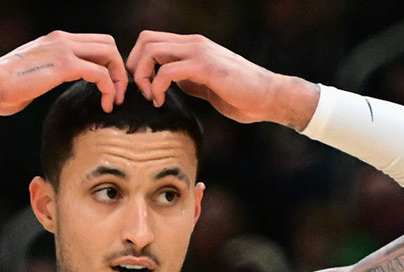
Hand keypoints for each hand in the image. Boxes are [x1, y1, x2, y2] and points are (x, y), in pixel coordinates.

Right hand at [0, 31, 128, 116]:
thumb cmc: (4, 89)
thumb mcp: (32, 74)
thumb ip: (48, 74)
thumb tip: (46, 84)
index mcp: (55, 40)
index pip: (94, 42)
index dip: (107, 63)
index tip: (108, 86)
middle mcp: (61, 39)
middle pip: (107, 43)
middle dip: (118, 68)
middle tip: (117, 94)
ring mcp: (63, 49)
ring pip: (109, 54)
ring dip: (118, 79)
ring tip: (114, 101)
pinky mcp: (64, 65)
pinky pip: (100, 73)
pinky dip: (109, 89)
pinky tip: (106, 104)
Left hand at [126, 31, 318, 127]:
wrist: (269, 97)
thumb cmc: (241, 95)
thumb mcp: (206, 83)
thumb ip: (187, 78)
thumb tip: (168, 81)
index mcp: (193, 46)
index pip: (152, 39)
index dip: (139, 61)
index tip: (143, 86)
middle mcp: (194, 43)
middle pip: (146, 39)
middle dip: (134, 67)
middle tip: (141, 92)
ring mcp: (200, 53)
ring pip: (152, 51)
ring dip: (142, 76)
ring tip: (151, 97)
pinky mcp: (205, 68)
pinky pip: (166, 70)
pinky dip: (155, 87)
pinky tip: (160, 101)